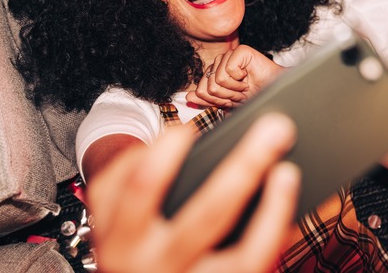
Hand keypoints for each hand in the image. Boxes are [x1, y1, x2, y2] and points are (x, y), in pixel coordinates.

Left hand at [87, 113, 299, 272]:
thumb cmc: (190, 271)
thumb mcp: (220, 269)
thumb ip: (249, 241)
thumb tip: (282, 182)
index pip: (248, 258)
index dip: (274, 212)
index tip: (289, 173)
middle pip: (209, 215)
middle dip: (246, 164)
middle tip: (274, 129)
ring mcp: (123, 251)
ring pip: (145, 188)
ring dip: (171, 149)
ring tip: (192, 130)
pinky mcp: (98, 230)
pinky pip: (113, 182)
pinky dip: (135, 157)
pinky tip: (157, 150)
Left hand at [187, 45, 283, 107]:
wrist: (274, 91)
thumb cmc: (254, 95)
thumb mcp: (227, 102)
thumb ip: (207, 99)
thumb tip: (189, 97)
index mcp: (214, 73)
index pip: (201, 89)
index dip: (217, 100)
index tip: (232, 99)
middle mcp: (219, 62)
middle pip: (209, 86)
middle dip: (226, 96)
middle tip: (240, 92)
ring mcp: (229, 56)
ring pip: (218, 79)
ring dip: (234, 89)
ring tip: (245, 85)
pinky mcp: (240, 52)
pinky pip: (228, 70)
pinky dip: (239, 79)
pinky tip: (248, 77)